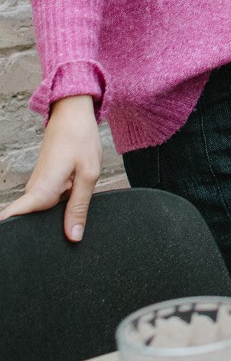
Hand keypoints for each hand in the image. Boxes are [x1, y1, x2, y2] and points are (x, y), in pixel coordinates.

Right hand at [0, 95, 101, 241]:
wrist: (73, 115)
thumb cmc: (81, 139)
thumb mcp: (89, 174)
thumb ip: (80, 206)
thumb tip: (73, 236)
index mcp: (42, 189)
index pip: (14, 217)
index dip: (10, 232)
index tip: (10, 245)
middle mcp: (34, 191)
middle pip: (31, 222)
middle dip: (45, 231)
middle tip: (63, 236)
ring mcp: (37, 188)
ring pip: (42, 212)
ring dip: (56, 217)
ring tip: (71, 214)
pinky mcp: (44, 185)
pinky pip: (48, 203)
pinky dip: (59, 205)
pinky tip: (73, 202)